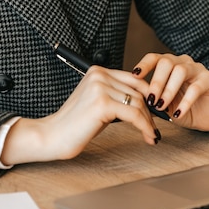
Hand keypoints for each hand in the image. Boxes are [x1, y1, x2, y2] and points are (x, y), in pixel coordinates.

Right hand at [0, 65, 160, 165]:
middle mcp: (99, 75)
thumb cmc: (75, 124)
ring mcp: (100, 88)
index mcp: (97, 71)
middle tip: (154, 129)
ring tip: (152, 136)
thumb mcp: (98, 103)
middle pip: (138, 92)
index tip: (155, 114)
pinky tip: (149, 137)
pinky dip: (145, 127)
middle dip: (150, 112)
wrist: (53, 136)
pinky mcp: (102, 104)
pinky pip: (134, 115)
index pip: (134, 80)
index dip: (148, 97)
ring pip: (138, 103)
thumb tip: (145, 101)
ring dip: (149, 122)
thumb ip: (116, 95)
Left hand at [132, 53, 208, 130]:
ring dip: (168, 90)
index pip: (154, 58)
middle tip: (150, 99)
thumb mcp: (162, 102)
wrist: (205, 117)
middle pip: (166, 62)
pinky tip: (177, 114)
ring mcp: (197, 69)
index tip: (134, 75)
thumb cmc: (180, 106)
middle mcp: (182, 62)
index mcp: (169, 63)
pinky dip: (185, 102)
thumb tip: (134, 98)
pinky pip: (196, 88)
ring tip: (161, 106)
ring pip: (180, 71)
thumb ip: (151, 97)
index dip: (144, 65)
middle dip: (156, 81)